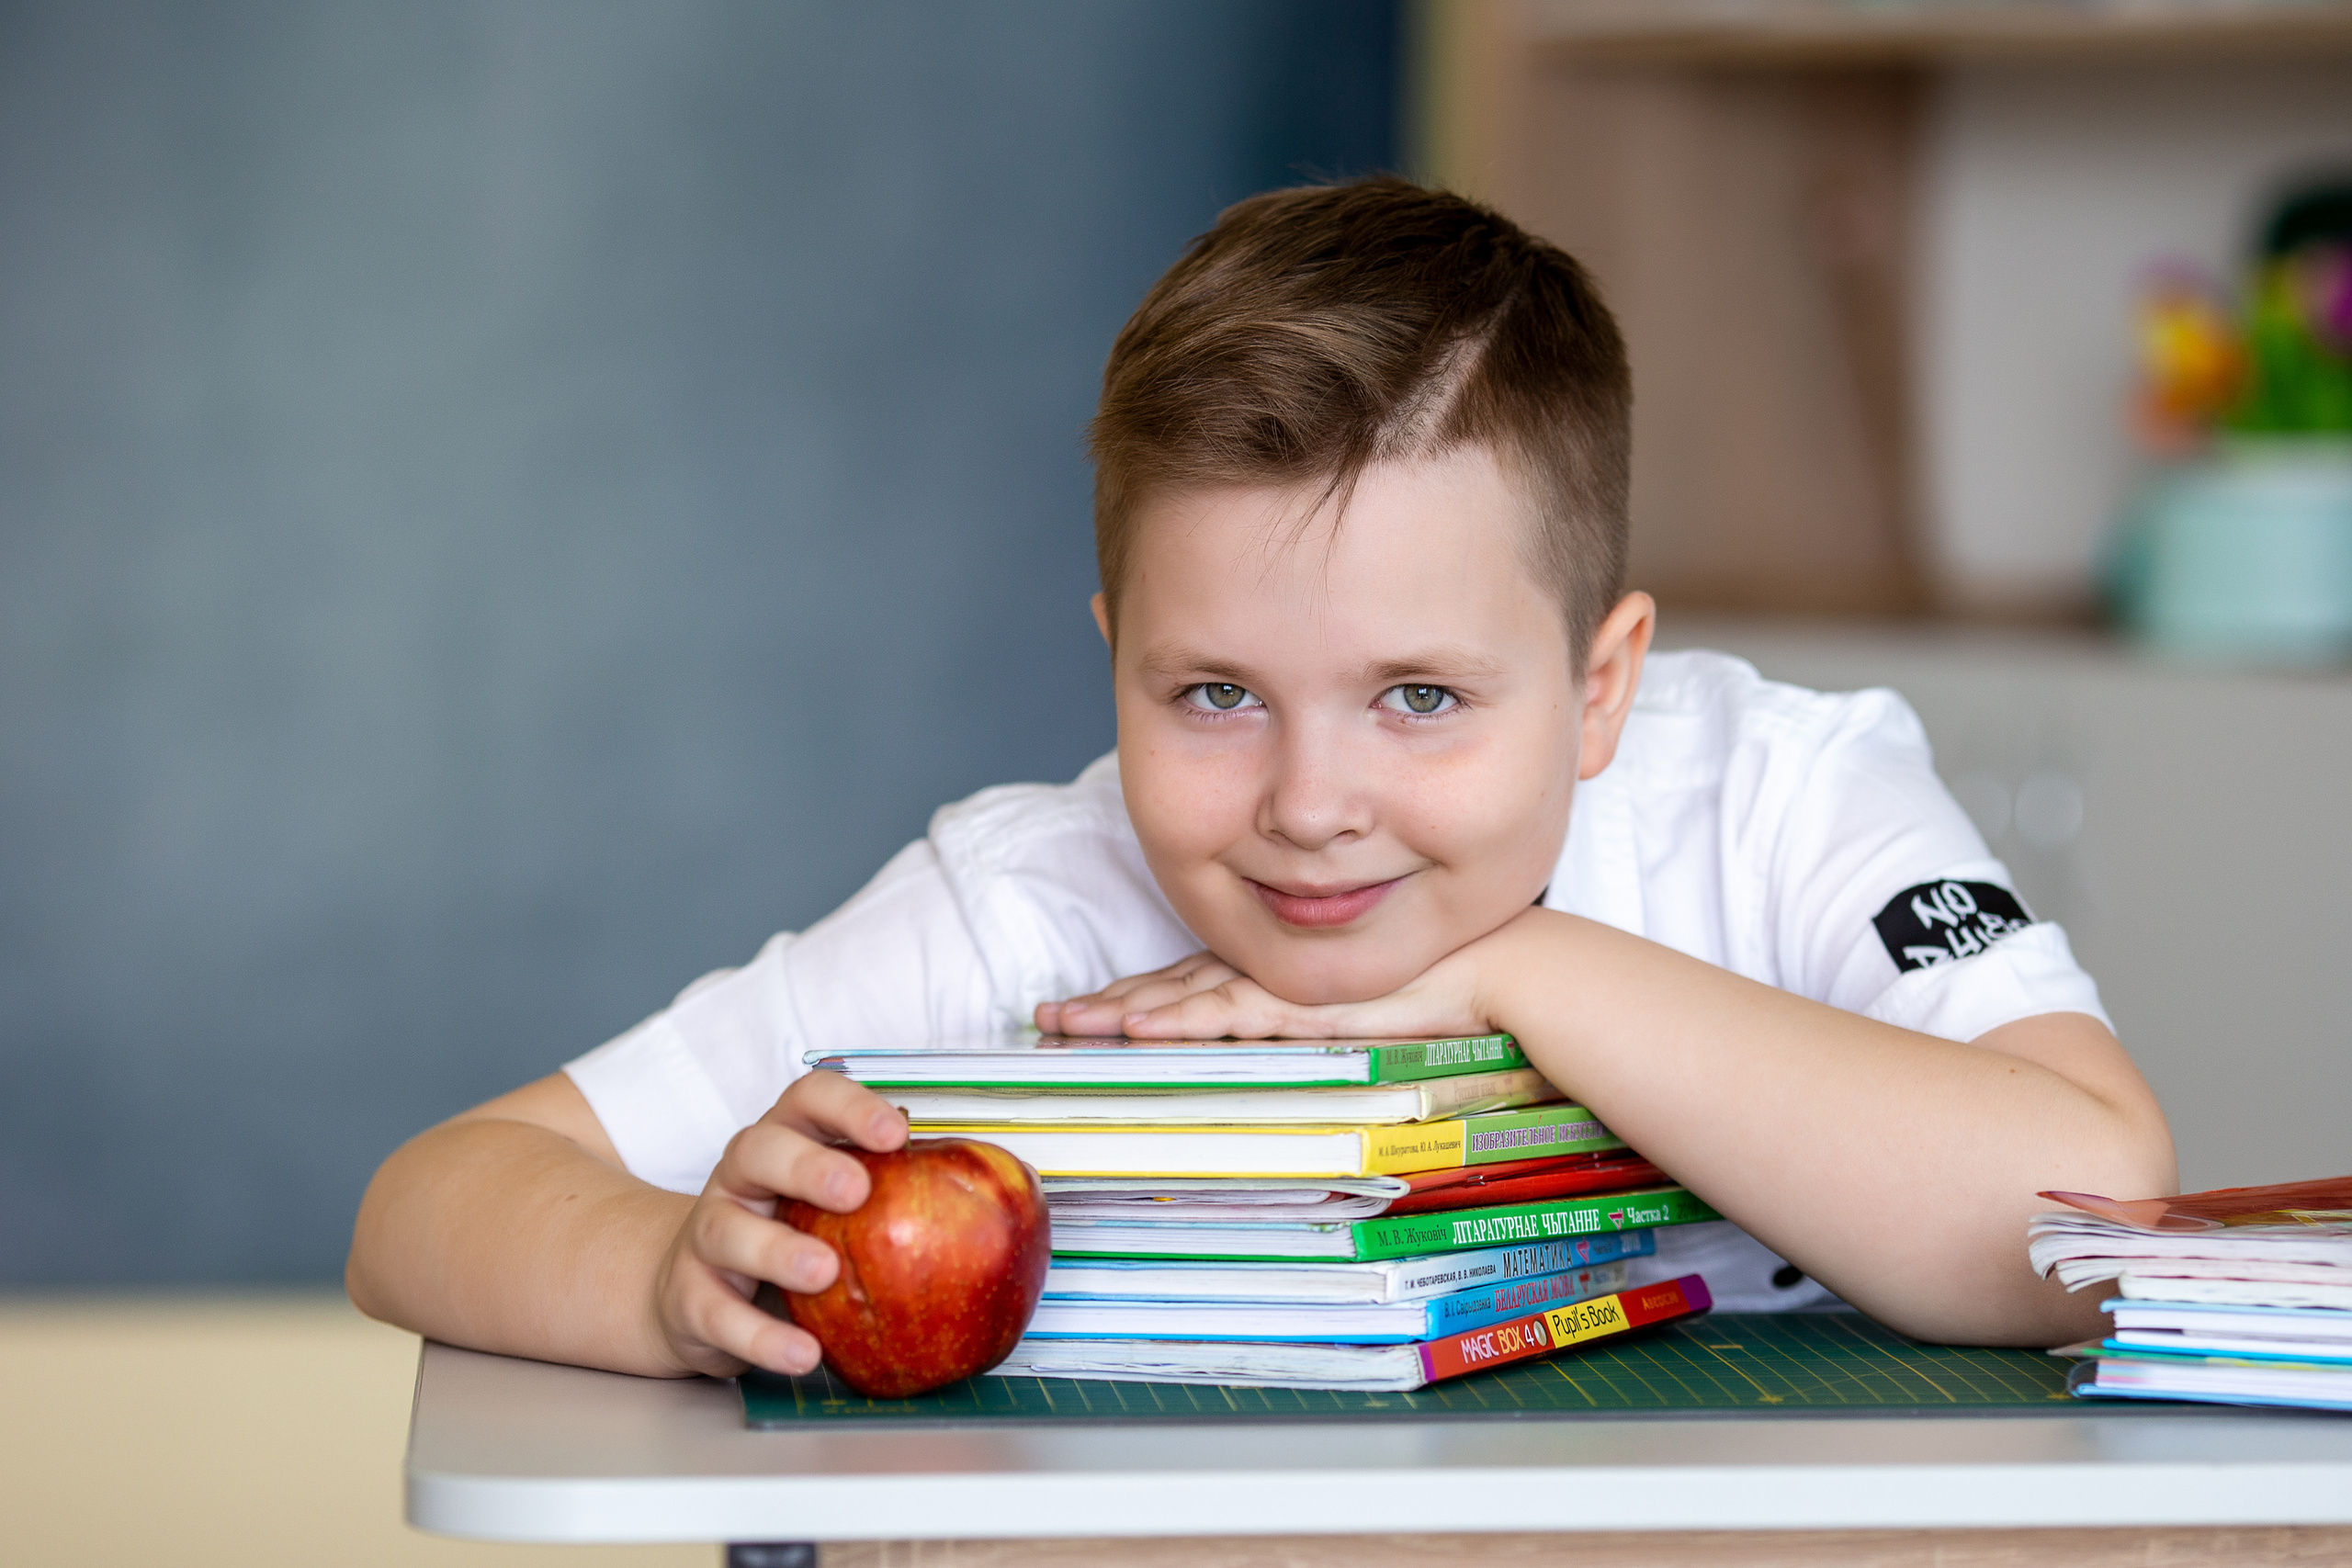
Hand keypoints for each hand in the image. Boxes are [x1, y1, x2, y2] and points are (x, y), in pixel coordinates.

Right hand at [647, 1070, 906, 1377]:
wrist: (690, 1291)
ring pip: (729, 1231)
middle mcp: (740, 1179)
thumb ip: (891, 1193)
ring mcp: (709, 1235)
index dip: (850, 1107)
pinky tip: (804, 1352)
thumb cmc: (787, 1236)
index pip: (809, 1099)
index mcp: (785, 1142)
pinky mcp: (690, 1297)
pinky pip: (719, 1314)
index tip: (896, 1132)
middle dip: (809, 1166)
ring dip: (778, 1251)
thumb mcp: (831, 1205)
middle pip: (760, 1150)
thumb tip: (997, 1190)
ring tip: (824, 1272)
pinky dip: (761, 1336)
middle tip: (856, 1191)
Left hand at [1035, 912, 1536, 1040]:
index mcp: (1276, 975)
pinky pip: (1231, 1014)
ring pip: (1185, 997)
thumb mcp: (1358, 1022)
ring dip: (1122, 1011)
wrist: (1497, 972)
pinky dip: (1182, 1021)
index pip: (1185, 987)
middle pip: (1168, 988)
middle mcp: (1271, 973)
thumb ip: (1317, 1029)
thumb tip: (1281, 1060)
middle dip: (1103, 1005)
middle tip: (1043, 1018)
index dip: (1129, 998)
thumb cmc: (1438, 997)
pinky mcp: (1308, 1002)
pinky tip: (1140, 1032)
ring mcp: (1287, 984)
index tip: (1078, 1014)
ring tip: (1067, 1026)